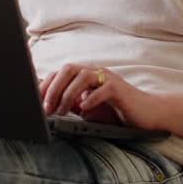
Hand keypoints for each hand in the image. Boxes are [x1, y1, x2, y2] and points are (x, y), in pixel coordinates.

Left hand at [39, 63, 163, 130]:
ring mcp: (108, 78)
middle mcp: (95, 72)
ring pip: (82, 76)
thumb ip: (72, 104)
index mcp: (85, 75)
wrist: (146, 113)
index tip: (35, 102)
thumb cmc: (116, 110)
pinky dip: (91, 98)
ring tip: (62, 111)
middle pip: (68, 70)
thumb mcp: (89, 107)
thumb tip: (49, 107)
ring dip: (68, 95)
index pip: (60, 73)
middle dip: (53, 89)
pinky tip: (84, 109)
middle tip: (46, 109)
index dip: (46, 85)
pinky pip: (102, 89)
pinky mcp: (119, 89)